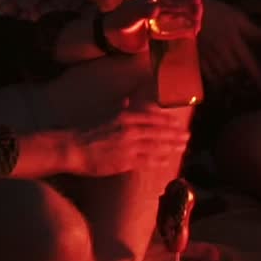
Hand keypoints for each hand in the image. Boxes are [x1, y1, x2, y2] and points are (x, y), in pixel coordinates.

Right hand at [73, 107, 189, 176]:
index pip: (153, 117)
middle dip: (175, 134)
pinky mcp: (124, 161)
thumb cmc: (86, 131)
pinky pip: (146, 161)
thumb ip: (118, 107)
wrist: (72, 147)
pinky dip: (159, 160)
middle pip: (159, 131)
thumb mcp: (104, 113)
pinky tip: (167, 161)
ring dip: (172, 146)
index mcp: (125, 116)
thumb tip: (127, 100)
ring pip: (156, 146)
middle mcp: (130, 129)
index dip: (168, 121)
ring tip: (182, 147)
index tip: (178, 124)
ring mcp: (128, 145)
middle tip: (187, 136)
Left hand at [100, 0, 202, 41]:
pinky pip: (181, 27)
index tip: (196, 0)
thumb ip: (142, 11)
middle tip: (197, 17)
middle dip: (195, 7)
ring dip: (194, 18)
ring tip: (196, 27)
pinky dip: (188, 28)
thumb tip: (156, 8)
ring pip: (186, 13)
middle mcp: (164, 2)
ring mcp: (166, 15)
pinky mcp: (166, 29)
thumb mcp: (130, 15)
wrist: (115, 36)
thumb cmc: (121, 21)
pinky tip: (192, 32)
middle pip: (186, 0)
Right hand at [198, 0, 260, 89]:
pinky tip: (219, 85)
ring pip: (221, 75)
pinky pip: (207, 74)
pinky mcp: (197, 58)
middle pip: (234, 71)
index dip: (257, 74)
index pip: (248, 61)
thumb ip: (252, 29)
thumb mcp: (237, 17)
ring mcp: (209, 56)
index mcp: (234, 40)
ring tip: (236, 89)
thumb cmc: (217, 12)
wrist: (190, 10)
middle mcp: (222, 51)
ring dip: (230, 83)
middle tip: (250, 87)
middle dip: (242, 80)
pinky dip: (214, 81)